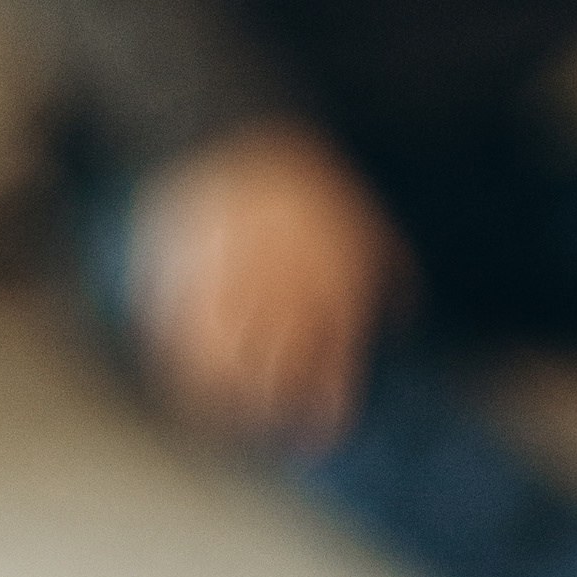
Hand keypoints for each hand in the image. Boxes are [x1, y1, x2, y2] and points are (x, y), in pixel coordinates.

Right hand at [128, 121, 410, 445]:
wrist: (239, 140)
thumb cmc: (311, 190)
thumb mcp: (365, 222)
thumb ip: (391, 270)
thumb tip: (402, 316)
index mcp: (329, 283)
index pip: (331, 367)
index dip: (325, 412)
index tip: (318, 436)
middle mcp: (277, 290)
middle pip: (273, 377)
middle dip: (273, 411)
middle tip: (270, 423)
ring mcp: (224, 284)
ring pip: (218, 369)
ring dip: (221, 404)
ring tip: (226, 417)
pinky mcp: (177, 278)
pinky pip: (173, 343)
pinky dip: (178, 372)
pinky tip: (188, 384)